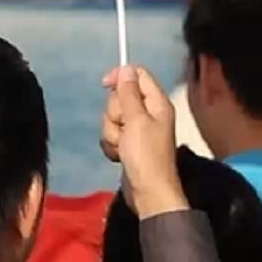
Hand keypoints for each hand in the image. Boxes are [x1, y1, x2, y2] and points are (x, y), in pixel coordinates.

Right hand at [100, 64, 186, 217]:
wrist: (148, 192)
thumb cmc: (146, 155)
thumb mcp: (136, 120)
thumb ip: (128, 93)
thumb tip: (126, 68)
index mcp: (156, 103)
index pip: (138, 75)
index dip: (120, 77)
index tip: (105, 85)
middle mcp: (148, 113)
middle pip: (120, 97)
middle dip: (114, 114)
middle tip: (124, 128)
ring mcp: (137, 130)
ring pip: (112, 117)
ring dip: (112, 132)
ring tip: (123, 146)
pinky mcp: (128, 144)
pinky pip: (111, 134)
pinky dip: (111, 144)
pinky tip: (119, 155)